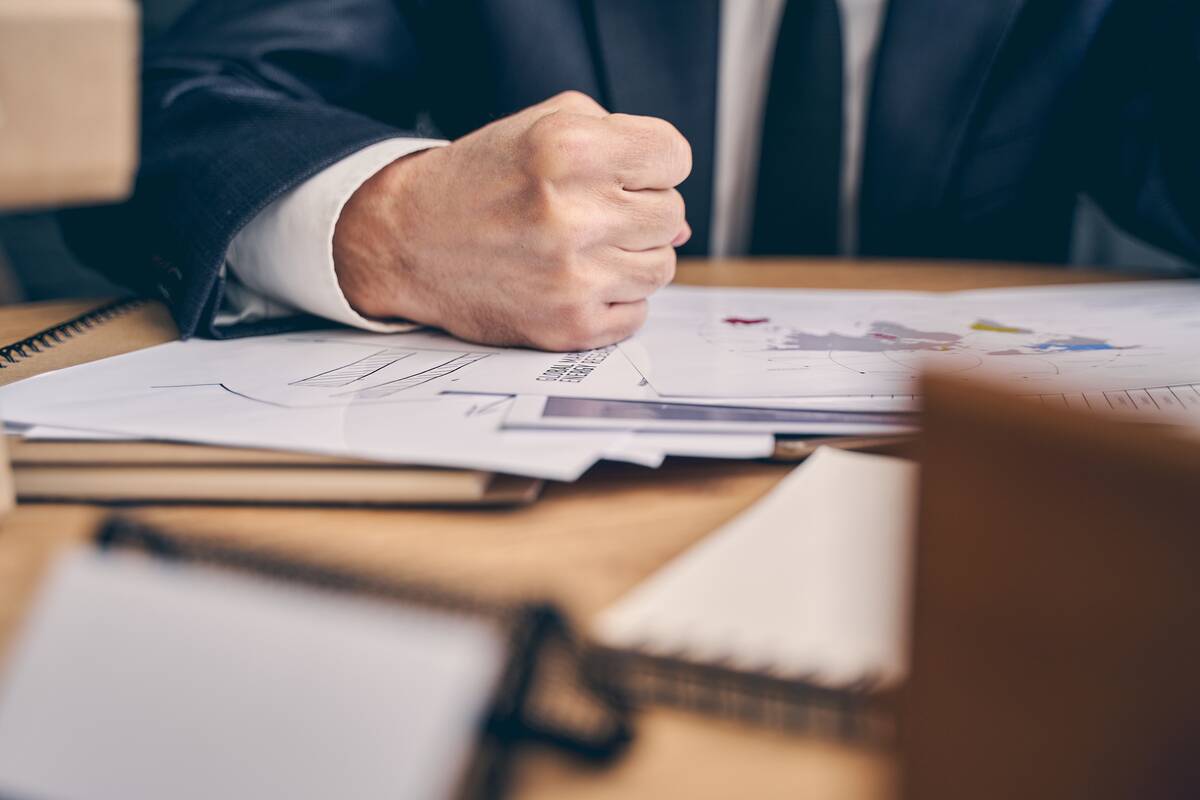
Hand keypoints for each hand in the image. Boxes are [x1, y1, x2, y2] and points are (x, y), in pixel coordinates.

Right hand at [332, 91, 691, 349]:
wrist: (408, 241)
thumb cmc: (480, 181)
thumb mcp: (544, 126)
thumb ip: (623, 147)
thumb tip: (682, 225)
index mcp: (568, 150)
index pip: (674, 156)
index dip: (653, 163)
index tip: (624, 173)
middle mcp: (572, 214)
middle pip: (672, 214)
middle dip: (639, 210)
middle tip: (590, 212)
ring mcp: (572, 277)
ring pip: (661, 267)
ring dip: (630, 256)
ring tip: (581, 247)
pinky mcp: (569, 325)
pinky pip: (637, 313)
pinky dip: (613, 298)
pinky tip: (572, 280)